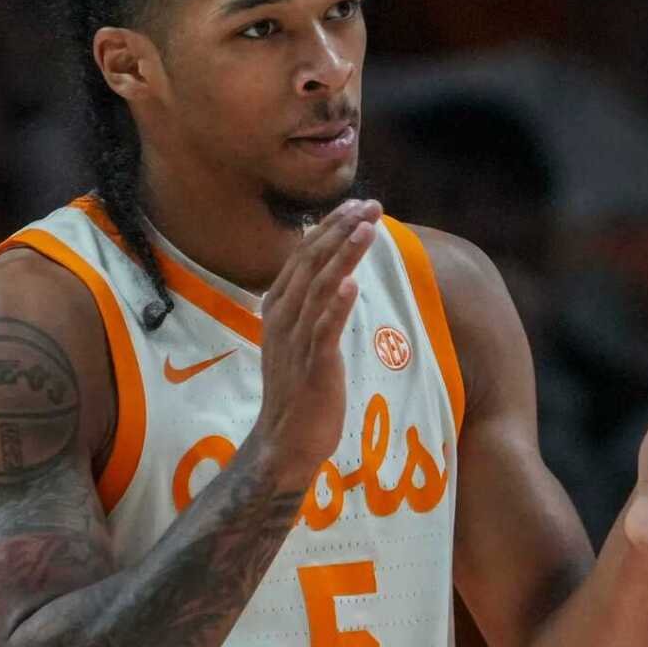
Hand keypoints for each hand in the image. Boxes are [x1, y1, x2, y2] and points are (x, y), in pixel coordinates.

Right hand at [252, 198, 381, 473]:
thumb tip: (336, 273)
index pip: (303, 256)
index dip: (329, 228)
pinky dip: (336, 306)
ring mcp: (295, 341)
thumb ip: (312, 305)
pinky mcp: (312, 367)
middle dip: (341, 230)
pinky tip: (351, 284)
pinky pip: (324, 331)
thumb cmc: (298, 388)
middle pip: (311, 263)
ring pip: (319, 288)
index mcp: (277, 307)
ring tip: (367, 229)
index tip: (356, 204)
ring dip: (343, 256)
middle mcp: (282, 318)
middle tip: (370, 205)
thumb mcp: (299, 338)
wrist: (284, 442)